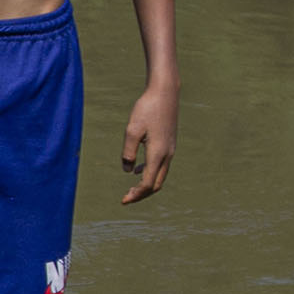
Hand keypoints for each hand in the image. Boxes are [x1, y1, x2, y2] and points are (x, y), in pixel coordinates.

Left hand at [119, 88, 177, 203]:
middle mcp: (167, 155)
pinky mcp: (169, 144)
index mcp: (158, 154)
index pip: (148, 184)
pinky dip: (151, 173)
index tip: (123, 201)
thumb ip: (128, 152)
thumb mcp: (132, 130)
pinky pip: (161, 165)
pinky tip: (138, 170)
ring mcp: (170, 150)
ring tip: (131, 189)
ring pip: (161, 176)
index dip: (136, 195)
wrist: (165, 93)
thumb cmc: (146, 109)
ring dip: (147, 184)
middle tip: (126, 198)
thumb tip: (128, 171)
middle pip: (157, 184)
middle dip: (142, 194)